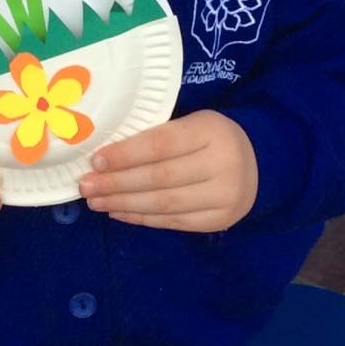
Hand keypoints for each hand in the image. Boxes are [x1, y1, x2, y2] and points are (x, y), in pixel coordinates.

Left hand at [78, 111, 257, 231]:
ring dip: (123, 204)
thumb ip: (158, 137)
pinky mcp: (219, 220)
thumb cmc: (212, 138)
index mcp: (210, 131)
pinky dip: (141, 218)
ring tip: (95, 201)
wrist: (259, 163)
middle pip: (159, 178)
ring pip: (164, 204)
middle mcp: (221, 165)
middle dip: (117, 184)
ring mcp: (223, 197)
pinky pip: (173, 221)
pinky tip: (118, 212)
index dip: (126, 154)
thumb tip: (106, 158)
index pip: (161, 144)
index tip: (95, 161)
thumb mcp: (192, 124)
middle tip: (85, 186)